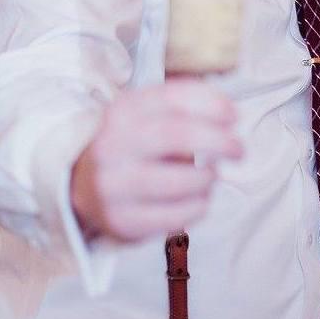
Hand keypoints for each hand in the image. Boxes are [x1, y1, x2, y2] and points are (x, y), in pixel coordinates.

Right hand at [70, 81, 241, 242]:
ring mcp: (114, 186)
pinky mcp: (122, 221)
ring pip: (182, 180)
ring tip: (211, 176)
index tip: (234, 115)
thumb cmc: (131, 145)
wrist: (80, 185)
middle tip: (238, 149)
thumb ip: (181, 107)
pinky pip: (177, 216)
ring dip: (209, 178)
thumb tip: (227, 111)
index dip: (212, 104)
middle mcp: (113, 145)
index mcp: (122, 112)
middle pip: (180, 135)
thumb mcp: (144, 115)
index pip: (174, 98)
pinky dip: (199, 205)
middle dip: (220, 141)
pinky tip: (198, 198)